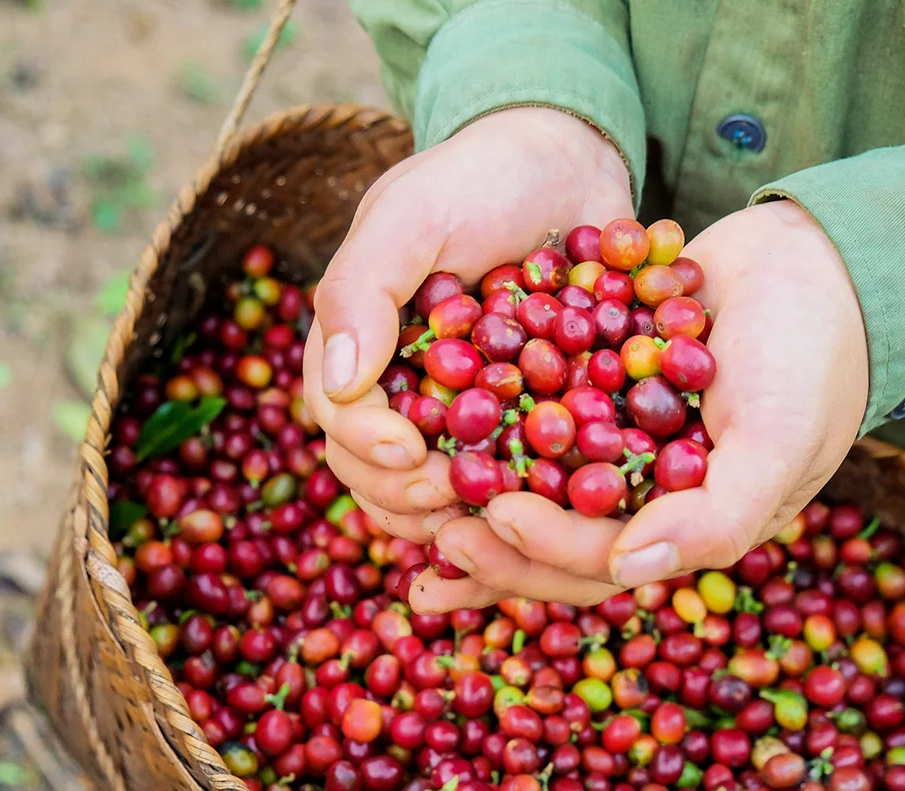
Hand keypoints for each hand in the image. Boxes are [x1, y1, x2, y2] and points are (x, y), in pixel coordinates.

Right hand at [302, 106, 633, 600]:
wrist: (568, 159)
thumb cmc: (481, 175)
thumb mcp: (412, 213)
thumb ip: (362, 289)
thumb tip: (337, 385)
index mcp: (362, 345)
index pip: (341, 415)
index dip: (368, 446)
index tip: (413, 454)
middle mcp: (405, 388)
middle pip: (380, 469)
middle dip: (408, 493)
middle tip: (454, 494)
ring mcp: (463, 410)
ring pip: (437, 487)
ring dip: (456, 514)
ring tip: (495, 517)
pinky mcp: (523, 418)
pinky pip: (511, 477)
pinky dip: (519, 502)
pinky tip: (543, 514)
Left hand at [413, 200, 868, 612]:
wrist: (818, 259)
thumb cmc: (811, 359)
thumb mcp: (778, 441)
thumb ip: (715, 516)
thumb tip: (629, 572)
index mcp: (681, 526)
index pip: (598, 562)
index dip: (541, 550)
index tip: (492, 514)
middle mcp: (639, 494)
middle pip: (550, 536)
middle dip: (491, 537)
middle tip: (429, 519)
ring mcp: (613, 440)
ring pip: (530, 480)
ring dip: (474, 489)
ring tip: (411, 487)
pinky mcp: (591, 385)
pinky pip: (529, 411)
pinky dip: (487, 417)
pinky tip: (435, 409)